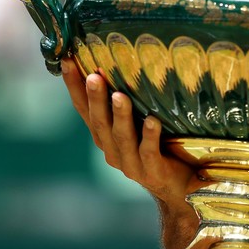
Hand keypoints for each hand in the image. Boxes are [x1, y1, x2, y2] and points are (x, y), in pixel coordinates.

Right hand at [60, 58, 202, 248]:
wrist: (180, 188)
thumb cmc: (160, 147)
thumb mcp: (139, 124)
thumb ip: (130, 103)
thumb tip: (124, 60)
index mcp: (105, 137)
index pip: (84, 109)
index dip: (75, 87)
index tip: (68, 62)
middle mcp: (112, 150)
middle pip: (99, 122)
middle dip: (95, 98)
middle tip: (93, 76)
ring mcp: (131, 163)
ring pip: (121, 137)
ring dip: (120, 115)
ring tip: (119, 95)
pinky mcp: (152, 172)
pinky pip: (149, 152)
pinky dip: (149, 137)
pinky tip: (153, 122)